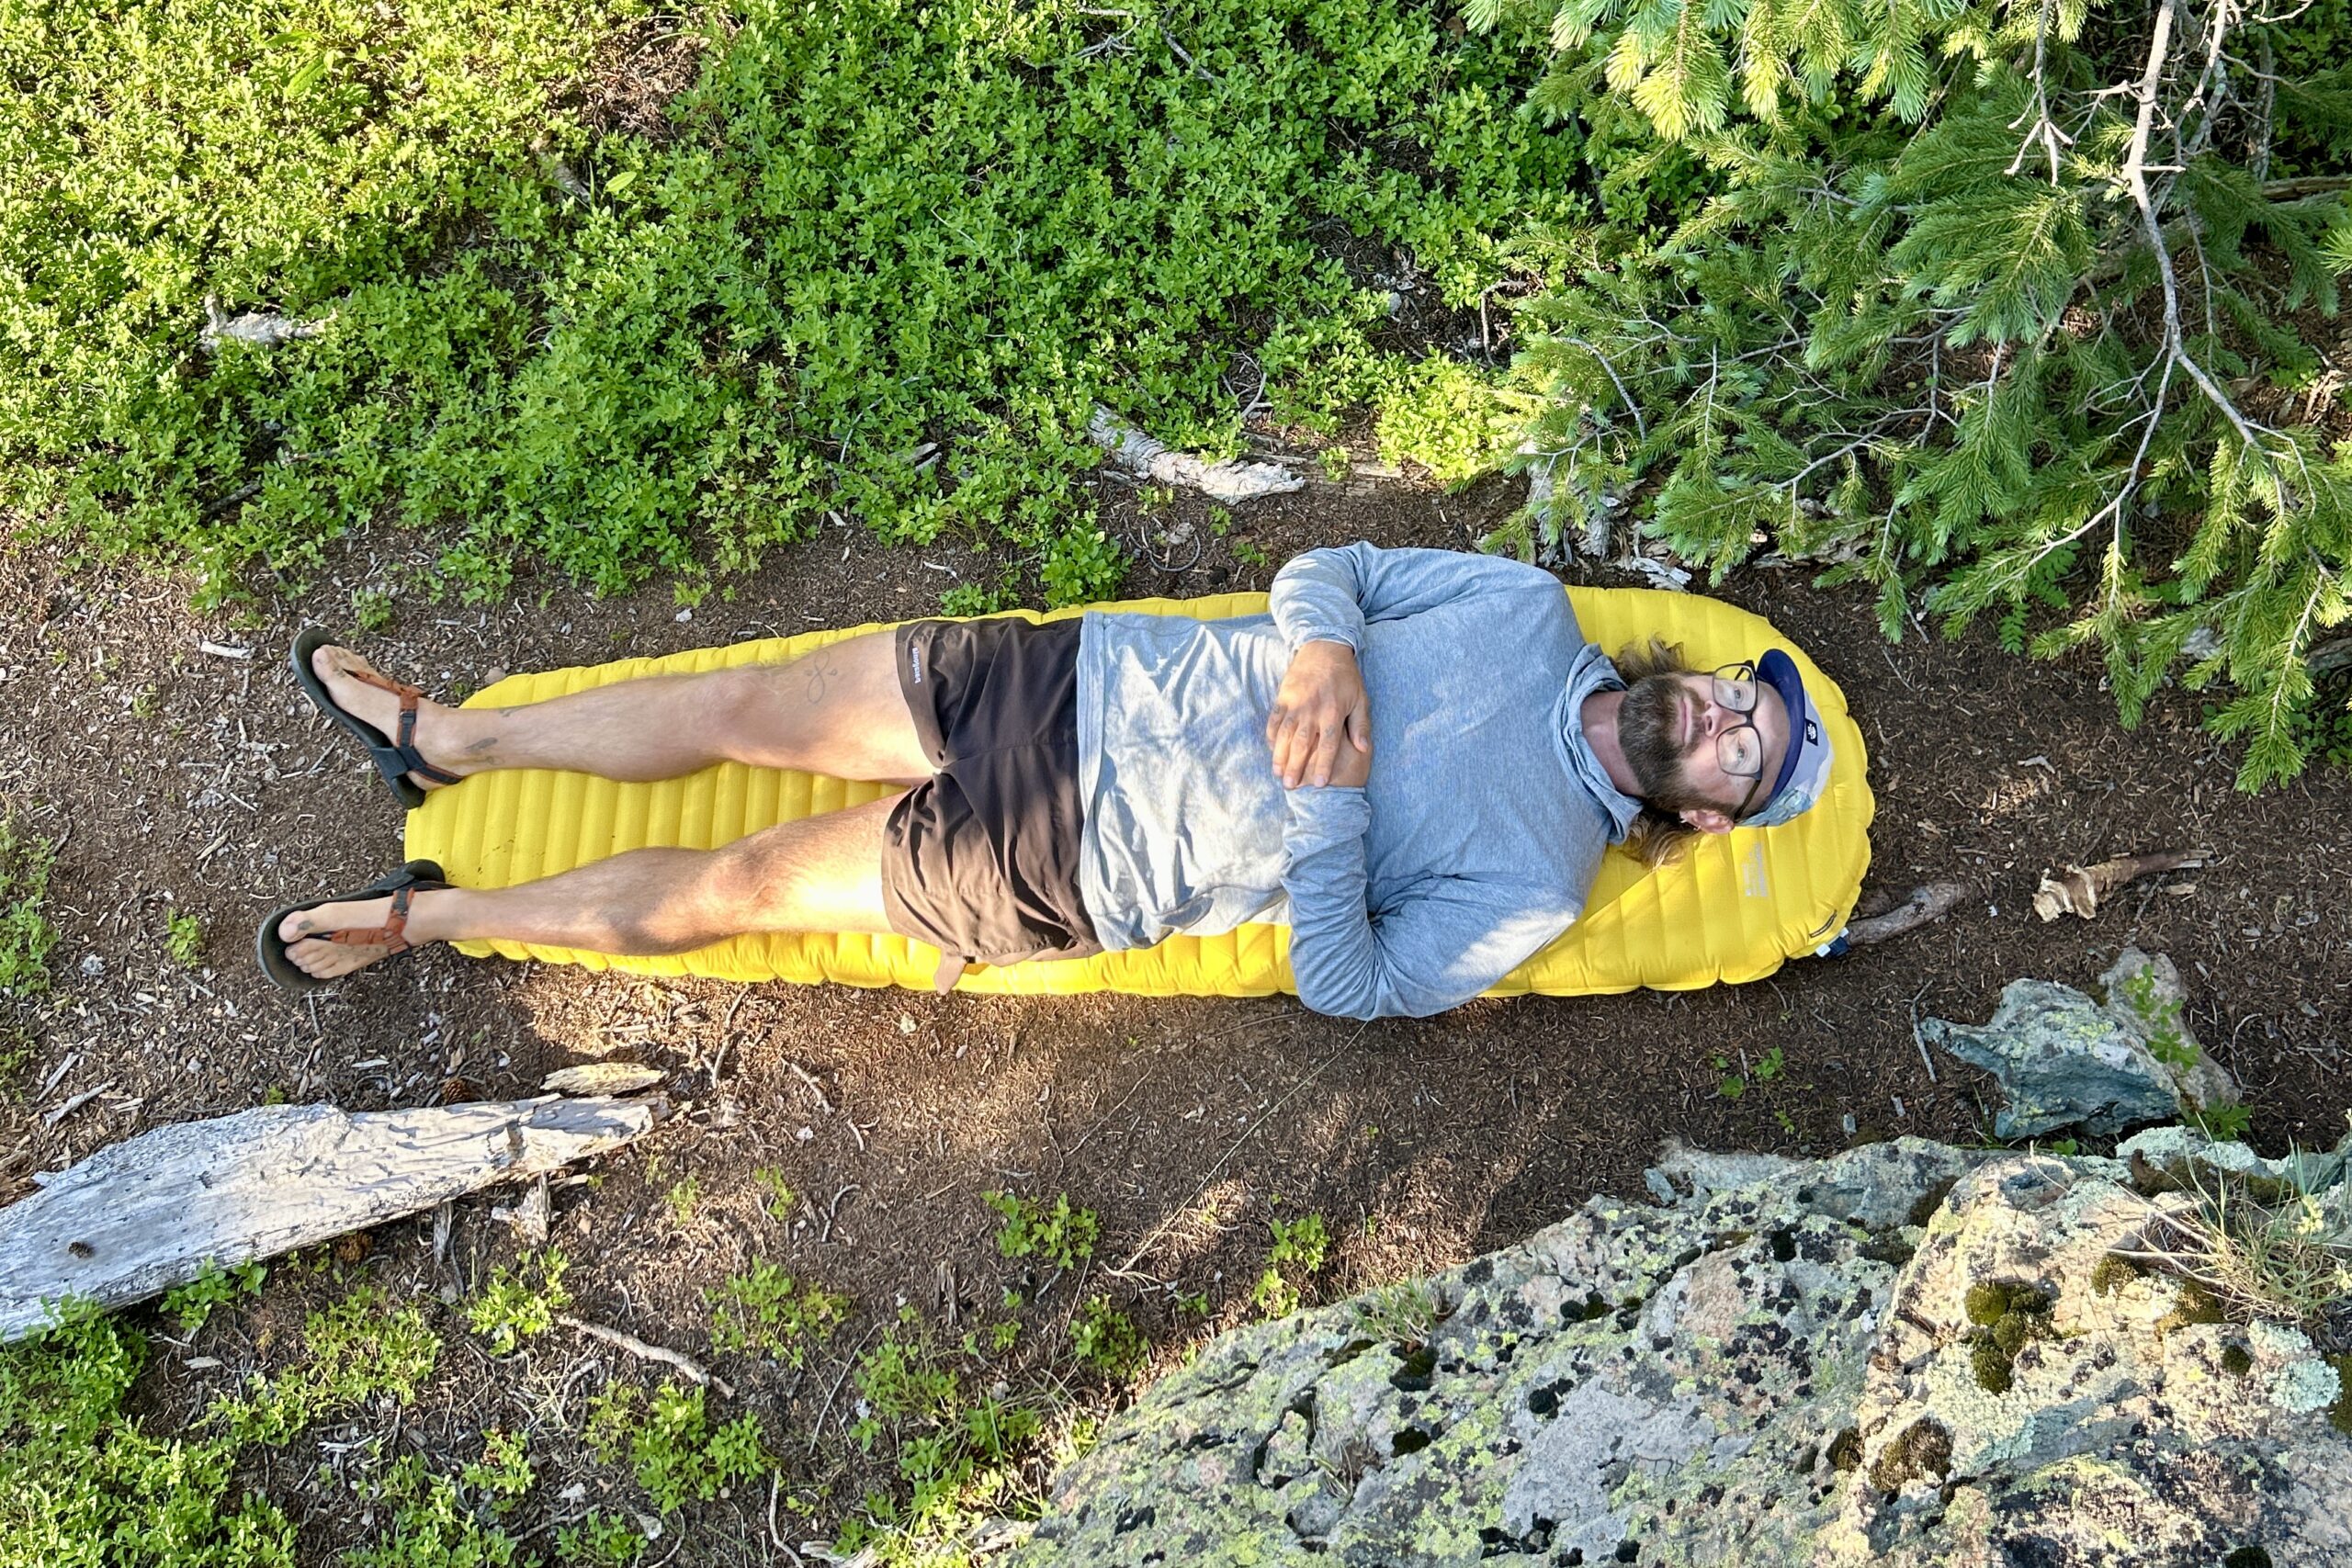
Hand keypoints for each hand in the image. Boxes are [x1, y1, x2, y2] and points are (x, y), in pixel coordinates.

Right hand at [1267, 640, 1371, 788]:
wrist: (1324, 647)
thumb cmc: (1346, 677)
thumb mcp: (1361, 698)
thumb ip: (1361, 725)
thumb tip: (1363, 748)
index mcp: (1333, 712)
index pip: (1328, 745)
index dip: (1324, 765)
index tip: (1320, 785)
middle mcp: (1313, 709)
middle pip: (1303, 744)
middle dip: (1296, 767)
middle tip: (1290, 786)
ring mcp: (1296, 703)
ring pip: (1285, 734)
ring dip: (1280, 755)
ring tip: (1278, 773)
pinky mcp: (1283, 695)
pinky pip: (1275, 719)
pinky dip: (1272, 734)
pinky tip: (1272, 749)